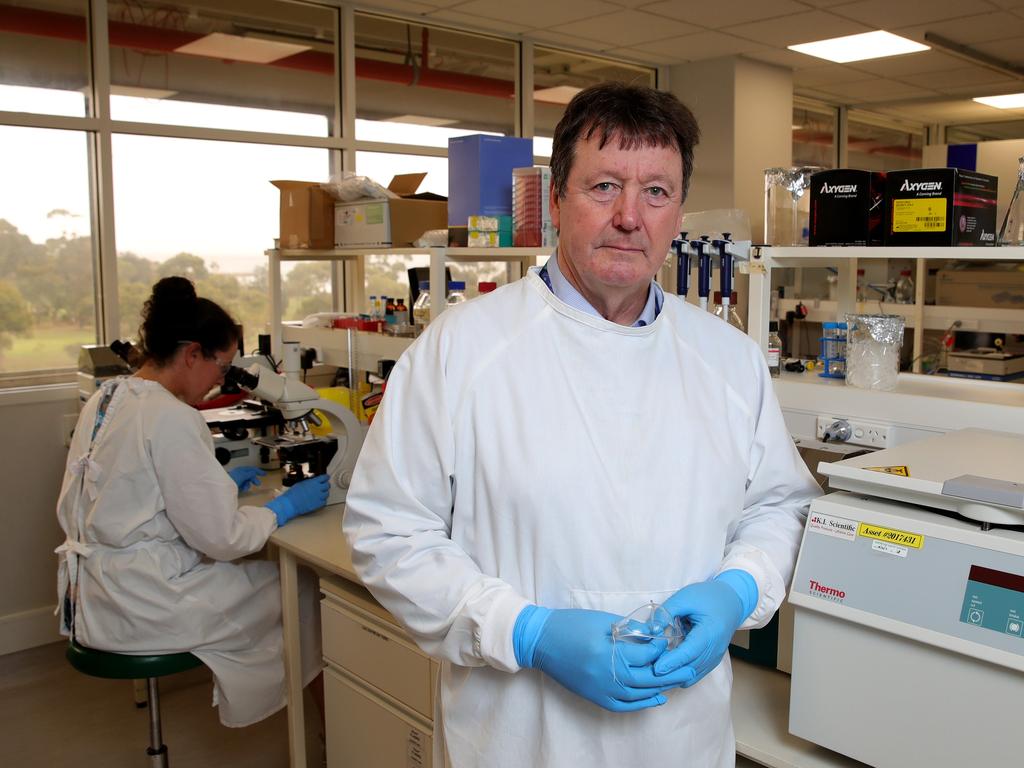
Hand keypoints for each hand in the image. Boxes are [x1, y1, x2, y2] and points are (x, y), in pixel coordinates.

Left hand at [227, 466, 265, 491]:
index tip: (264, 474)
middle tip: (258, 484)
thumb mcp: (244, 475)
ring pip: (247, 481)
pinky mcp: (236, 485)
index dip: (258, 471)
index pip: (252, 469)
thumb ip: (250, 474)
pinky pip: (243, 485)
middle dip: (254, 479)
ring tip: (246, 488)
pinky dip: (244, 487)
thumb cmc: (233, 479)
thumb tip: (255, 473)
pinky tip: (242, 489)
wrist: (224, 487)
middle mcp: (240, 474)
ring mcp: (238, 479)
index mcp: (241, 469)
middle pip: (250, 475)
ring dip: (248, 485)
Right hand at [266, 474, 329, 525]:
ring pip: (327, 494)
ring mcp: (318, 497)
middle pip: (327, 485)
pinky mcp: (317, 504)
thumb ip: (309, 482)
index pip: (324, 477)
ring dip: (324, 493)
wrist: (290, 503)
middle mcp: (318, 489)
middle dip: (326, 485)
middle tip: (324, 485)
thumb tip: (313, 481)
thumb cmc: (293, 494)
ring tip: (321, 493)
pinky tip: (319, 500)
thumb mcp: (301, 483)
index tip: (326, 477)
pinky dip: (323, 500)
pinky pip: (324, 502)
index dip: (326, 477)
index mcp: (313, 482)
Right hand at [513, 606, 676, 711]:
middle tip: (689, 669)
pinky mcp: (594, 697)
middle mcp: (607, 675)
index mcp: (609, 652)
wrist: (540, 640)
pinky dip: (642, 704)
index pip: (646, 655)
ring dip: (660, 688)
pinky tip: (656, 697)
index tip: (670, 641)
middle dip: (670, 674)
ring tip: (677, 682)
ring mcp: (600, 689)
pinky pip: (623, 706)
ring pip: (639, 694)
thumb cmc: (571, 624)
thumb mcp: (603, 620)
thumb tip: (653, 634)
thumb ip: (629, 629)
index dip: (661, 648)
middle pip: (648, 678)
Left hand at [653, 570, 757, 685]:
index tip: (656, 669)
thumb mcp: (685, 598)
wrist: (730, 602)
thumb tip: (651, 629)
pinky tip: (667, 668)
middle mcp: (714, 649)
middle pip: (690, 668)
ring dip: (674, 675)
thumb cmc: (708, 597)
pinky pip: (695, 674)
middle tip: (648, 669)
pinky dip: (681, 674)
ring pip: (692, 675)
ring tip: (655, 669)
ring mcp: (714, 658)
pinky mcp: (711, 661)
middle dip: (669, 672)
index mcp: (710, 632)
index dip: (672, 662)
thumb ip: (666, 612)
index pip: (689, 652)